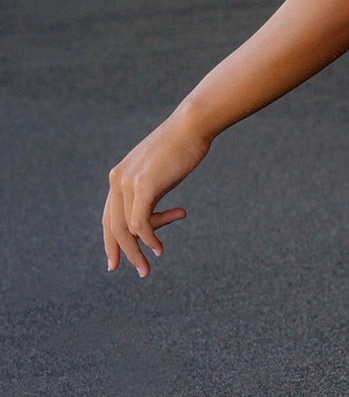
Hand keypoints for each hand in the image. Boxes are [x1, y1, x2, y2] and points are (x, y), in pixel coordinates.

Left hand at [103, 112, 210, 276]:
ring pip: (126, 229)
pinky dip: (149, 239)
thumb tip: (151, 214)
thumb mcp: (160, 173)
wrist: (192, 126)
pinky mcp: (143, 186)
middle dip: (124, 252)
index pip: (108, 216)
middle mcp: (117, 180)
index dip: (111, 242)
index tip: (116, 262)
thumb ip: (150, 191)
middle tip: (139, 271)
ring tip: (152, 262)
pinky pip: (140, 223)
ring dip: (139, 250)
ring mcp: (128, 182)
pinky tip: (159, 248)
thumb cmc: (183, 146)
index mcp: (118, 176)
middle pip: (113, 227)